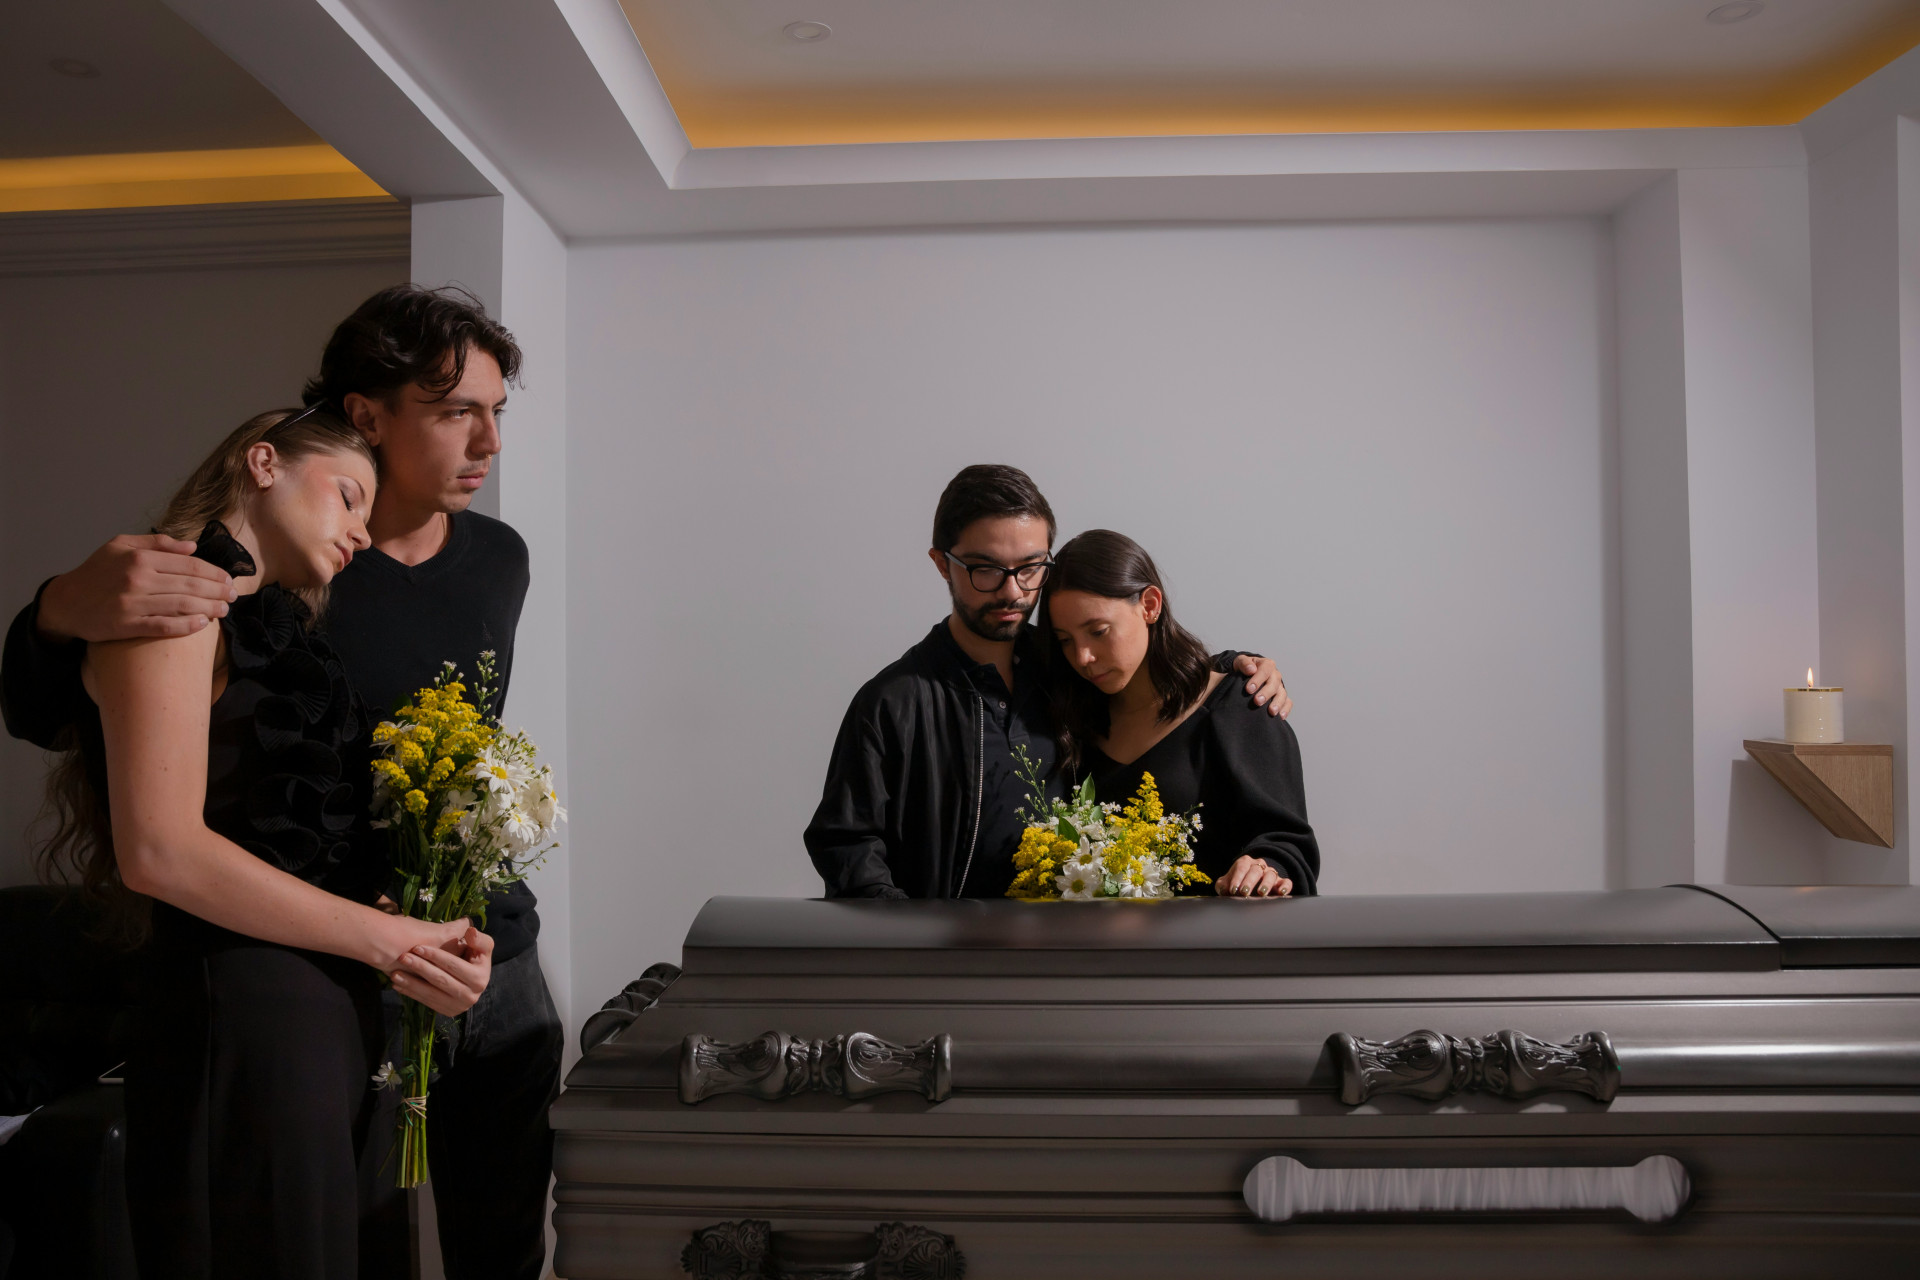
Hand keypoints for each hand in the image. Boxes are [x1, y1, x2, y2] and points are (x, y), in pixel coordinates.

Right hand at [37, 534, 235, 642]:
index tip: (229, 580)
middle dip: (218, 591)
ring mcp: (132, 603)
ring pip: (183, 605)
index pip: (190, 564)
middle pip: (191, 585)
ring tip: (224, 610)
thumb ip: (157, 543)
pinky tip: (203, 624)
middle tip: (233, 597)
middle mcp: (137, 579)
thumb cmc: (96, 572)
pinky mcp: (126, 626)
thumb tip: (192, 546)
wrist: (65, 602)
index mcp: (140, 558)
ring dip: (210, 608)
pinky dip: (187, 626)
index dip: (214, 573)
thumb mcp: (121, 546)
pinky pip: (164, 626)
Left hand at [384, 919, 493, 1016]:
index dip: (436, 955)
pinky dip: (411, 993)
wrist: (474, 980)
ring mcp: (459, 1007)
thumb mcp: (483, 946)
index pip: (454, 965)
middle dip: (420, 968)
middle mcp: (471, 996)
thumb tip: (470, 932)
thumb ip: (479, 939)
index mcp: (480, 979)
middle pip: (440, 980)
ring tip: (394, 973)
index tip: (417, 946)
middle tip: (402, 957)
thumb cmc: (476, 957)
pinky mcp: (448, 1012)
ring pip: (431, 993)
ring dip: (411, 984)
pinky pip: (427, 1002)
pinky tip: (398, 985)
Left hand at [1215, 855, 1291, 897]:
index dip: (1237, 878)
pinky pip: (1286, 882)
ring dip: (1266, 884)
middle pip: (1256, 870)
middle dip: (1249, 882)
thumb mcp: (1227, 883)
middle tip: (1244, 893)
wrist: (1249, 884)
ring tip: (1261, 893)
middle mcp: (1259, 866)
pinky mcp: (1280, 882)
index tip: (1233, 890)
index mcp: (1245, 862)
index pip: (1241, 866)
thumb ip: (1223, 886)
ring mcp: (1270, 873)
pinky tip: (1281, 893)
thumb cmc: (1236, 883)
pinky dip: (1285, 886)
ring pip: (1270, 875)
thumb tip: (1223, 890)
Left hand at [1232, 654, 1290, 718]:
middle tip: (1257, 701)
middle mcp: (1275, 675)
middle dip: (1266, 693)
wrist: (1245, 676)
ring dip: (1278, 703)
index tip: (1249, 689)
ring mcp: (1279, 687)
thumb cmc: (1243, 669)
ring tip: (1271, 712)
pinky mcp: (1281, 697)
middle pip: (1274, 683)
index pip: (1265, 670)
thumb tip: (1251, 669)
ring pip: (1282, 694)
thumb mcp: (1239, 662)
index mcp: (1266, 665)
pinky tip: (1280, 716)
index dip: (1258, 679)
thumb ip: (1243, 663)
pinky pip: (1287, 703)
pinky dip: (1285, 709)